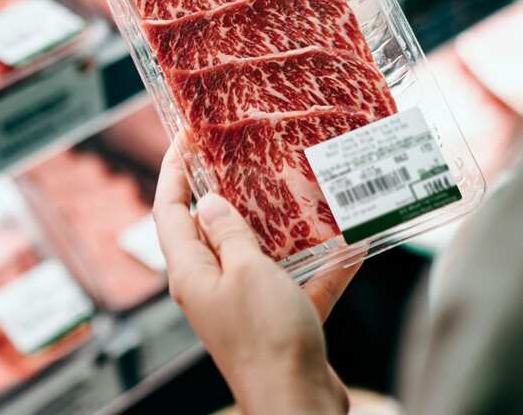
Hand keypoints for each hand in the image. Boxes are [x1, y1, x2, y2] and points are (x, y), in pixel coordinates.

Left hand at [153, 139, 359, 414]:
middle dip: (228, 192)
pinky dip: (323, 268)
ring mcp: (245, 306)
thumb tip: (209, 201)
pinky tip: (352, 246)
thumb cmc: (266, 337)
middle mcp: (212, 287)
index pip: (170, 210)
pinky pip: (299, 285)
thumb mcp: (246, 272)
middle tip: (245, 153)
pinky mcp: (280, 323)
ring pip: (259, 255)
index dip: (173, 169)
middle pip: (212, 230)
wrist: (298, 404)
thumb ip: (229, 234)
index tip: (185, 135)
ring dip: (281, 228)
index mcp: (191, 273)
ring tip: (301, 188)